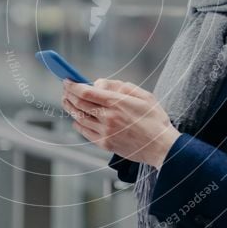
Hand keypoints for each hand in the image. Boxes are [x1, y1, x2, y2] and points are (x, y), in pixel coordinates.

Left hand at [61, 78, 180, 168]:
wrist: (161, 147)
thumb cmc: (154, 120)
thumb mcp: (143, 95)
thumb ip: (119, 86)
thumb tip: (99, 83)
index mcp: (117, 103)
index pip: (86, 92)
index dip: (73, 85)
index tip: (67, 80)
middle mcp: (108, 117)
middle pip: (79, 104)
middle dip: (69, 95)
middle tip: (65, 89)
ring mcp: (105, 132)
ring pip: (79, 118)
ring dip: (70, 108)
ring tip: (67, 101)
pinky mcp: (105, 144)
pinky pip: (85, 132)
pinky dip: (78, 124)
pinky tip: (76, 119)